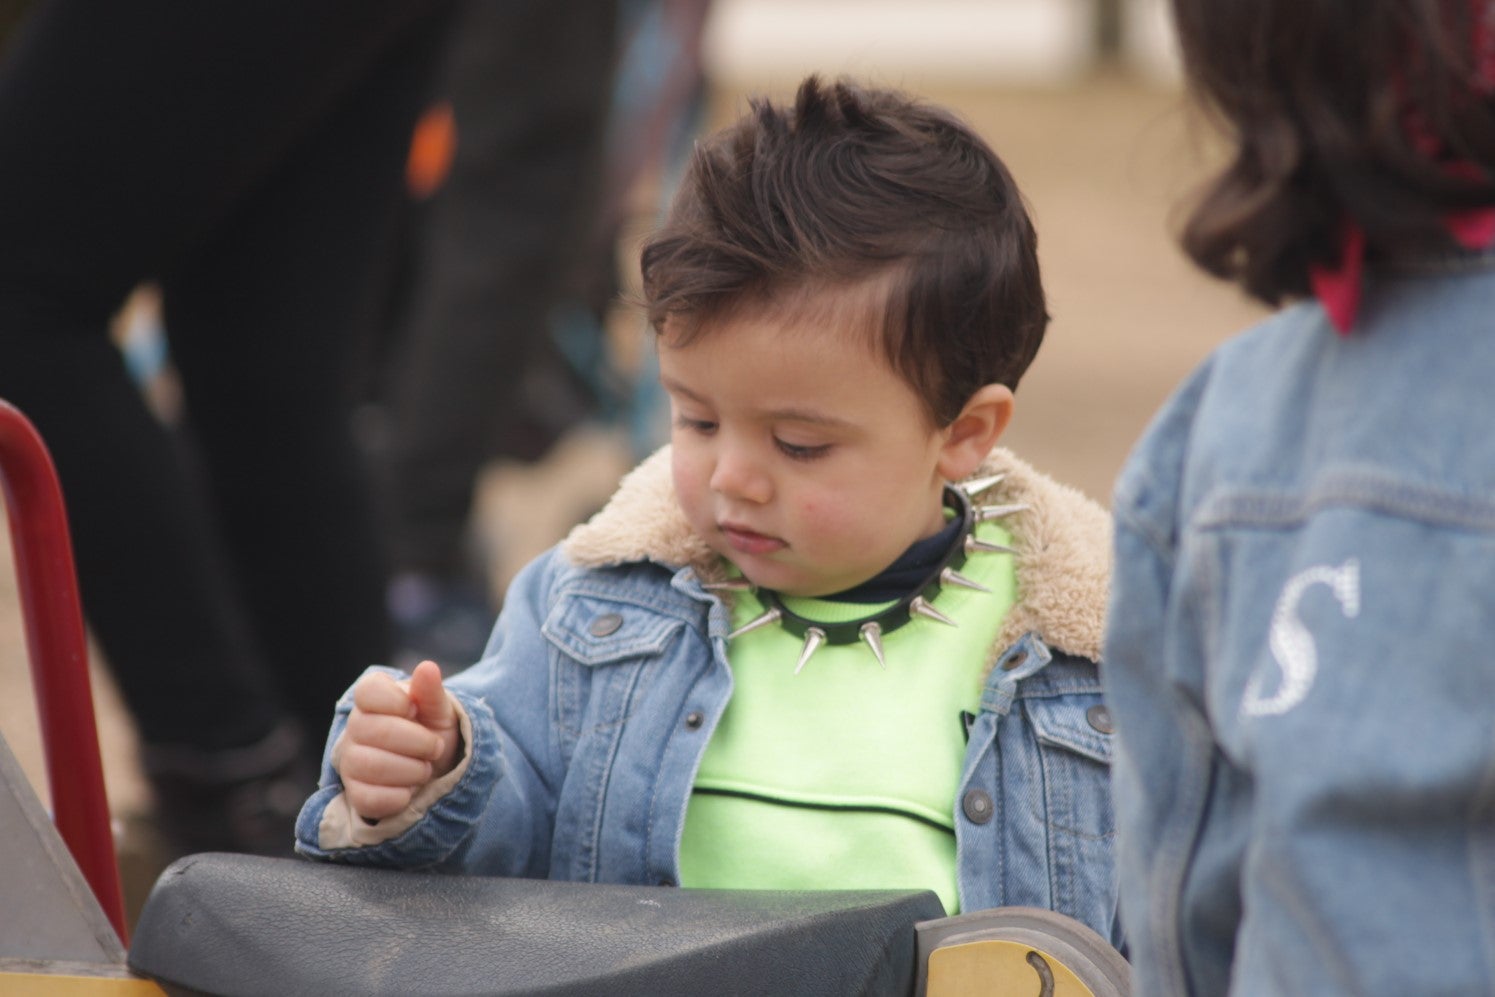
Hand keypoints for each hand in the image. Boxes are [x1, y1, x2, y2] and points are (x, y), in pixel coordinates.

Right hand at [337, 660, 460, 820]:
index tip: (415, 711)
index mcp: (373, 698)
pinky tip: (410, 790)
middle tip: (435, 747)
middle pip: (374, 730)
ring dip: (412, 770)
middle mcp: (355, 727)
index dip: (397, 702)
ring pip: (371, 766)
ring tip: (424, 768)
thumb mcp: (440, 710)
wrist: (435, 770)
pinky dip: (399, 797)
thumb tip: (427, 668)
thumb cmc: (433, 731)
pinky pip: (369, 798)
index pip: (369, 691)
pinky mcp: (354, 793)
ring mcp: (350, 761)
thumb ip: (431, 692)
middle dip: (418, 742)